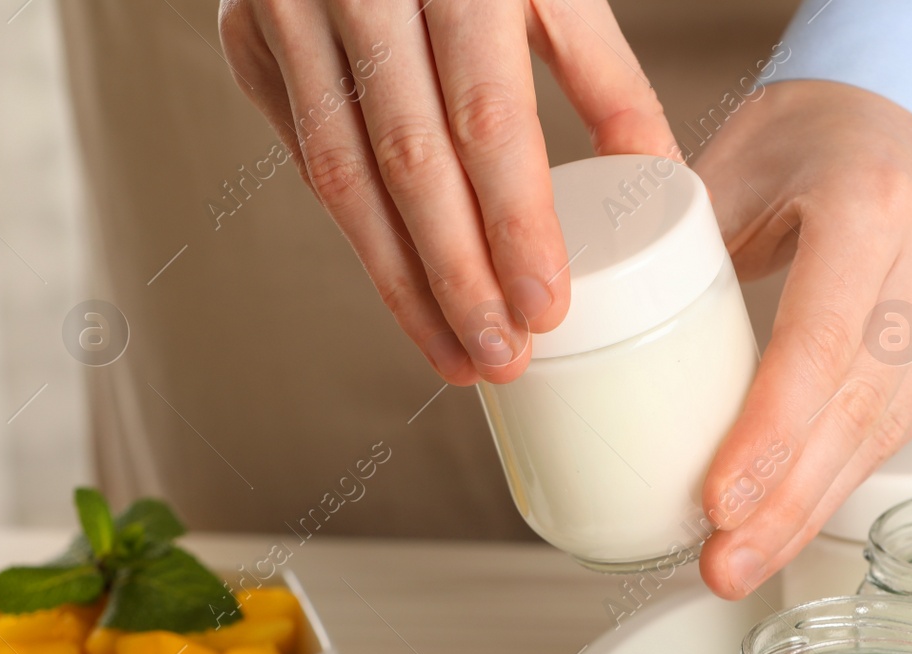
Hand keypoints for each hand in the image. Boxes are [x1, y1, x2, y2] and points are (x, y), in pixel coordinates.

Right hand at [219, 0, 674, 384]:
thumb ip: (605, 75)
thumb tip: (661, 181)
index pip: (485, 118)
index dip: (513, 224)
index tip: (544, 310)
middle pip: (409, 166)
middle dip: (458, 281)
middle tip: (500, 360)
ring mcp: (286, 11)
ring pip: (342, 178)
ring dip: (401, 284)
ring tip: (455, 355)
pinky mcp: (250, 40)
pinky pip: (308, 158)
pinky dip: (358, 233)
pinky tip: (404, 289)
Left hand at [694, 80, 911, 599]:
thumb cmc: (811, 135)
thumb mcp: (734, 162)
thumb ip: (676, 241)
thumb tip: (596, 328)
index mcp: (872, 201)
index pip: (822, 340)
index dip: (771, 432)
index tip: (719, 502)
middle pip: (856, 407)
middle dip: (784, 502)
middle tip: (721, 565)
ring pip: (884, 432)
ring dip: (808, 508)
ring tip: (741, 562)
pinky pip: (901, 427)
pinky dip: (840, 478)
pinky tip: (792, 519)